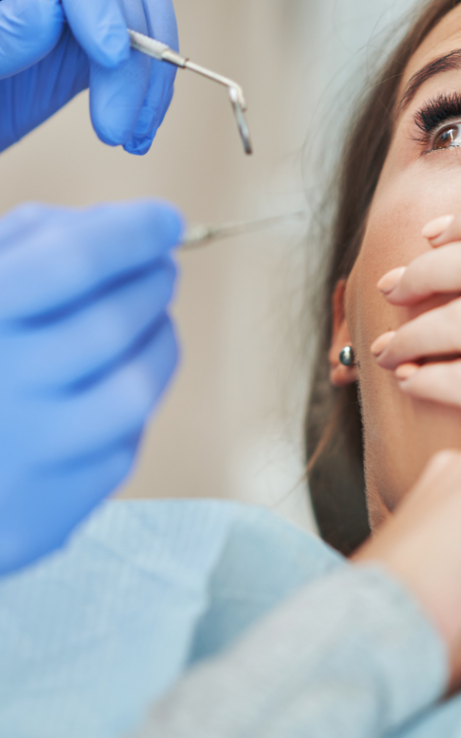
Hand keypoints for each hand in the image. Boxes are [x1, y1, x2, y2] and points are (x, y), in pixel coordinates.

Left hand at [0, 0, 177, 153]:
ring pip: (145, 14)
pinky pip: (144, 54)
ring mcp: (71, 8)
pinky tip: (136, 135)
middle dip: (130, 60)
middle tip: (114, 129)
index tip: (112, 55)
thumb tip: (50, 6)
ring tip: (131, 138)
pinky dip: (150, 95)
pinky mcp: (90, 47)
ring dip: (152, 79)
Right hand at [0, 200, 181, 574]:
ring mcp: (18, 460)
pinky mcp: (42, 518)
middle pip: (112, 324)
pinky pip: (120, 447)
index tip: (165, 219)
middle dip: (151, 283)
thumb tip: (134, 225)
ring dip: (157, 342)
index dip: (128, 235)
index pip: (69, 263)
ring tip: (144, 321)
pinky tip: (103, 387)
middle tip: (158, 268)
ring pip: (135, 391)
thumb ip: (36, 243)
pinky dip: (126, 408)